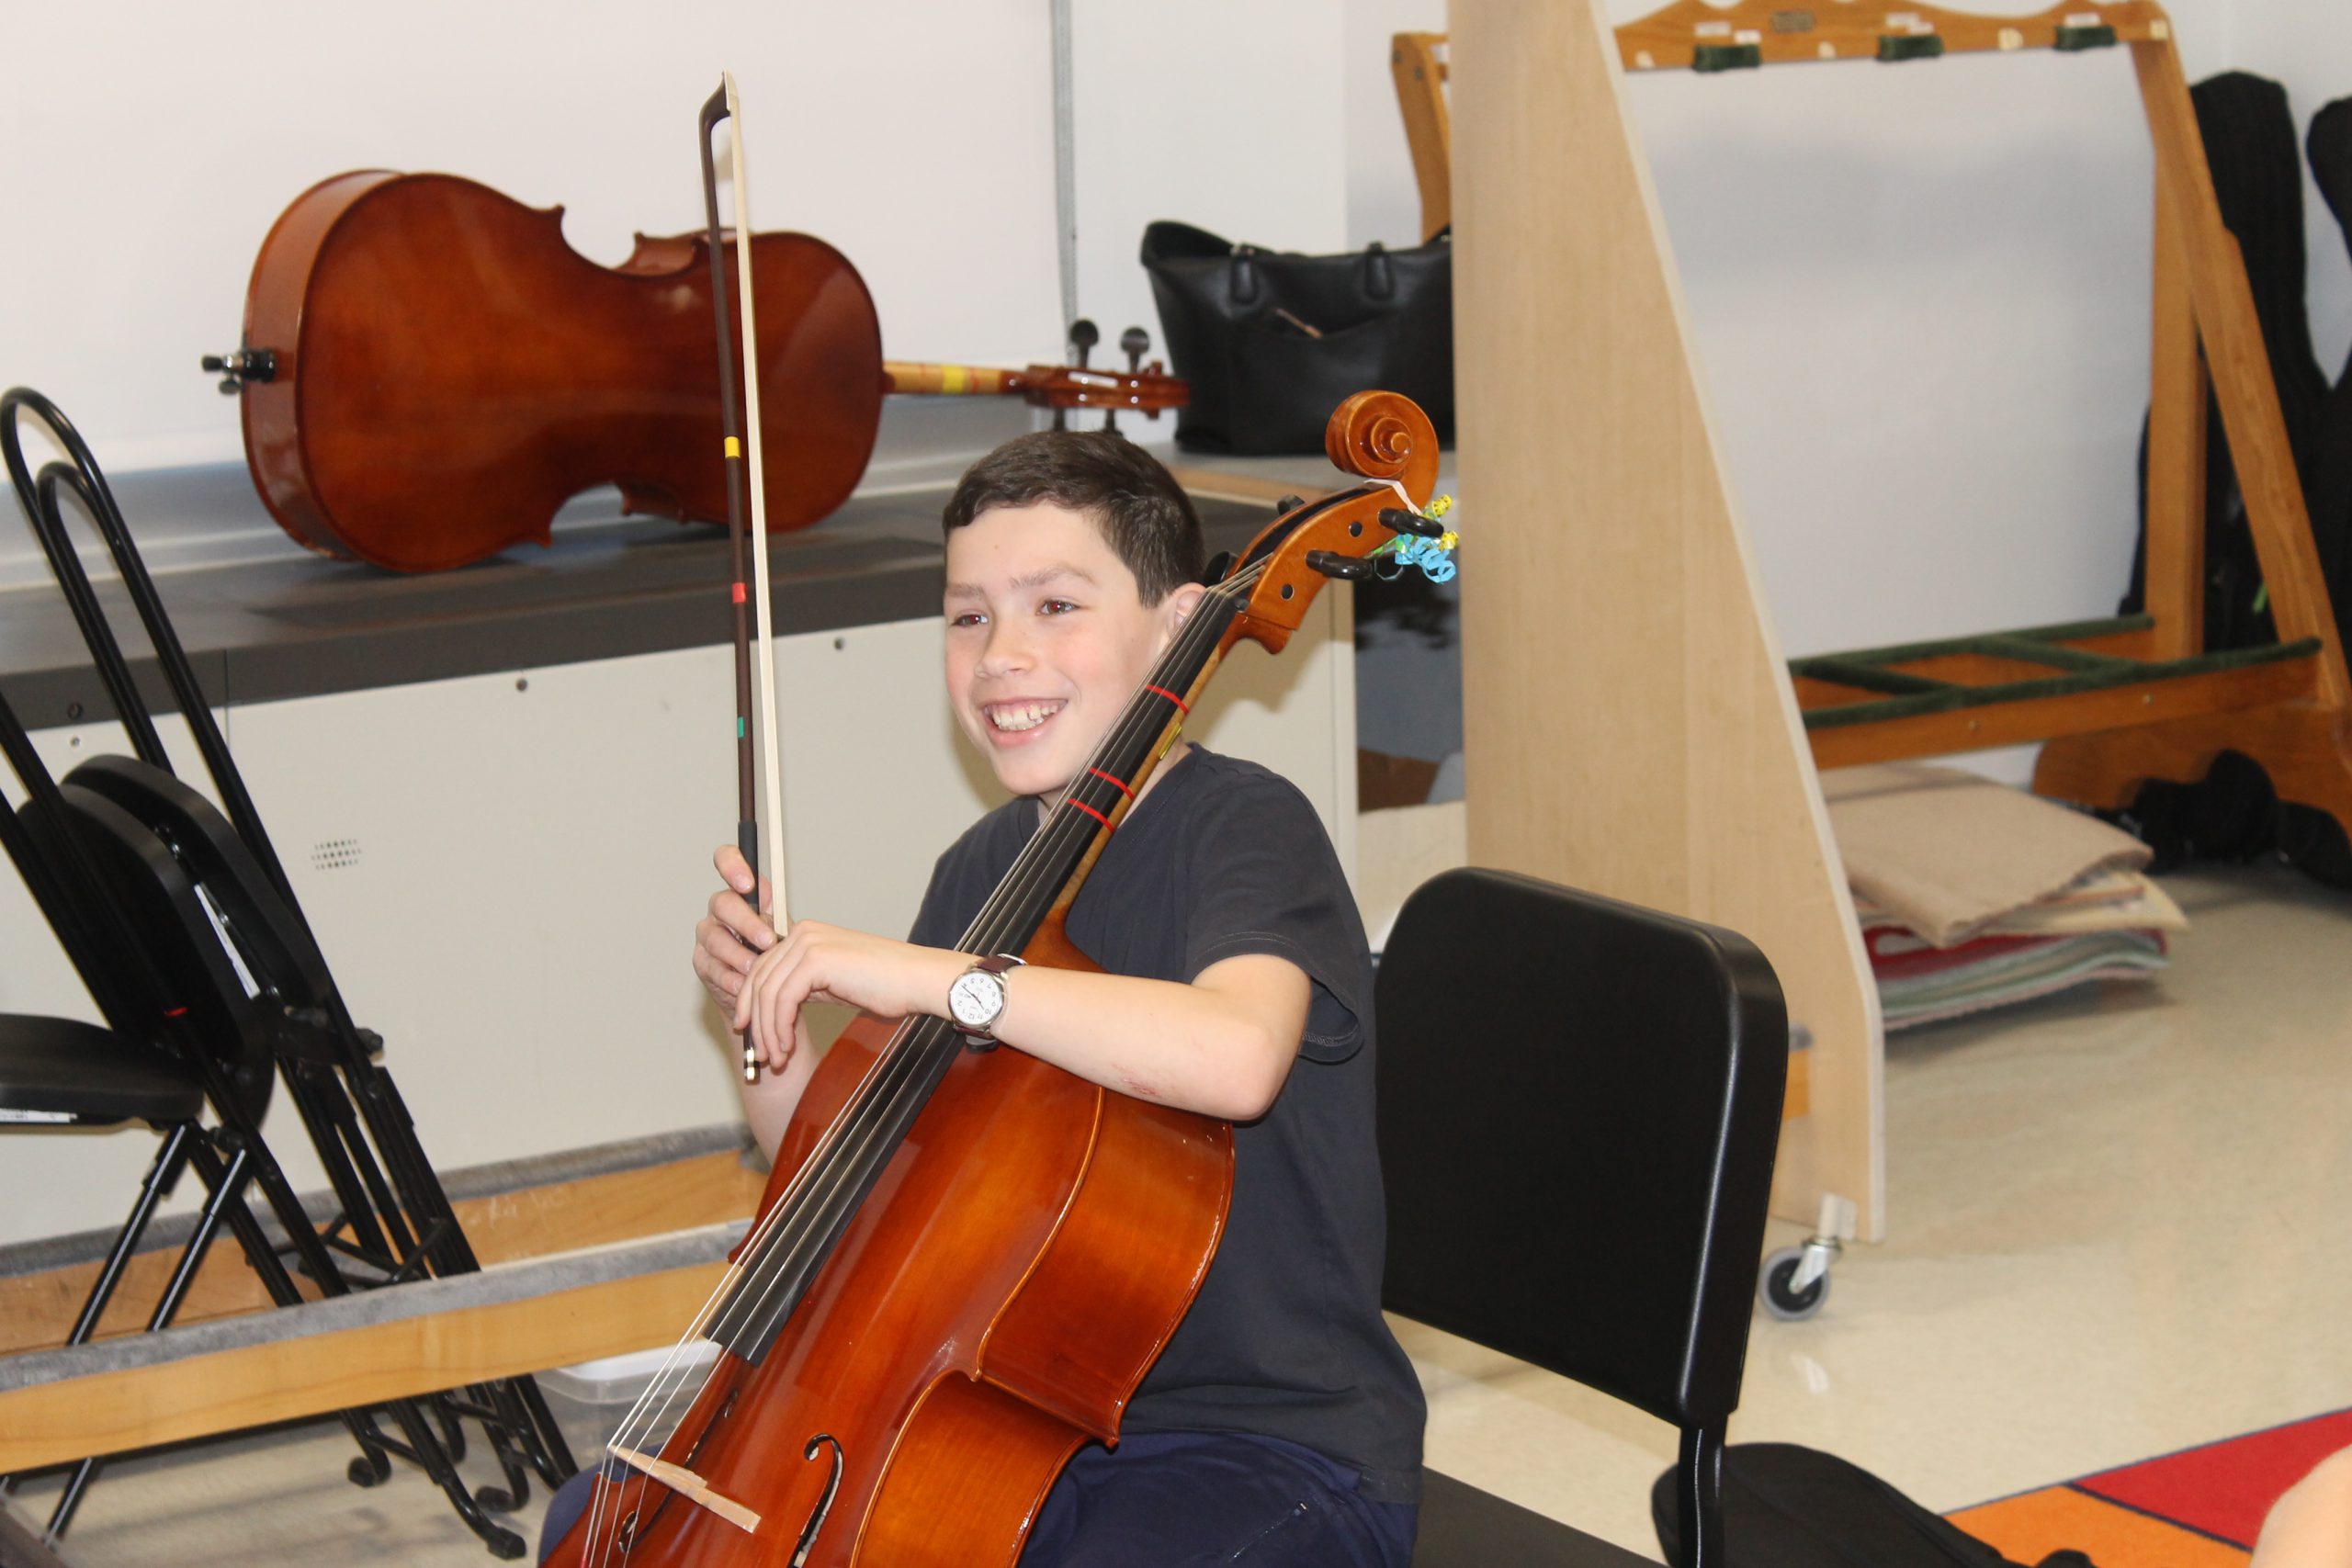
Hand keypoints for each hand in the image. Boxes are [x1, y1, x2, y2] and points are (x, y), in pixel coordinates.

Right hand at [693, 844, 775, 1024]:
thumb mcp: (785, 933)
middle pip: (723, 904)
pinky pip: (712, 967)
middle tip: (768, 941)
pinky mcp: (702, 961)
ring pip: (716, 938)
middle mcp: (721, 909)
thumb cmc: (776, 952)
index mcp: (743, 892)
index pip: (727, 860)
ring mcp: (709, 934)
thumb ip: (780, 925)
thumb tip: (783, 929)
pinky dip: (730, 977)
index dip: (732, 865)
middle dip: (746, 923)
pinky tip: (743, 984)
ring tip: (757, 968)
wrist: (763, 988)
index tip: (747, 884)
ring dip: (739, 954)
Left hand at [732, 921, 960, 1071]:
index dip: (752, 1006)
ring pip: (768, 993)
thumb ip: (805, 986)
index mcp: (806, 934)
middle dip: (756, 1023)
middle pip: (759, 980)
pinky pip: (783, 999)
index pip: (762, 969)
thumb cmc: (888, 984)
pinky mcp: (816, 960)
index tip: (754, 1037)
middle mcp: (803, 932)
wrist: (918, 980)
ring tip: (777, 1058)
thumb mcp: (835, 982)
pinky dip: (781, 1027)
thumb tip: (776, 1009)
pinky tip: (789, 1046)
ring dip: (768, 1032)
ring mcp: (808, 943)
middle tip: (761, 1054)